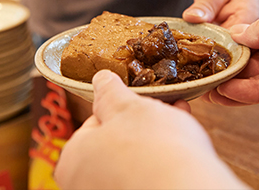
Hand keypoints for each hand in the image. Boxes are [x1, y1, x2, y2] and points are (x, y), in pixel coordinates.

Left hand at [54, 70, 247, 189]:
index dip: (120, 108)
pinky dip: (165, 162)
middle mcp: (85, 185)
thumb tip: (101, 79)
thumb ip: (111, 92)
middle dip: (141, 124)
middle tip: (162, 110)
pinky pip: (151, 176)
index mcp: (73, 161)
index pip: (94, 124)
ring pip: (135, 161)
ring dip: (156, 140)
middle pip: (115, 144)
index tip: (140, 101)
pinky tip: (186, 146)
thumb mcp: (129, 107)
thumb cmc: (153, 150)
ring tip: (180, 121)